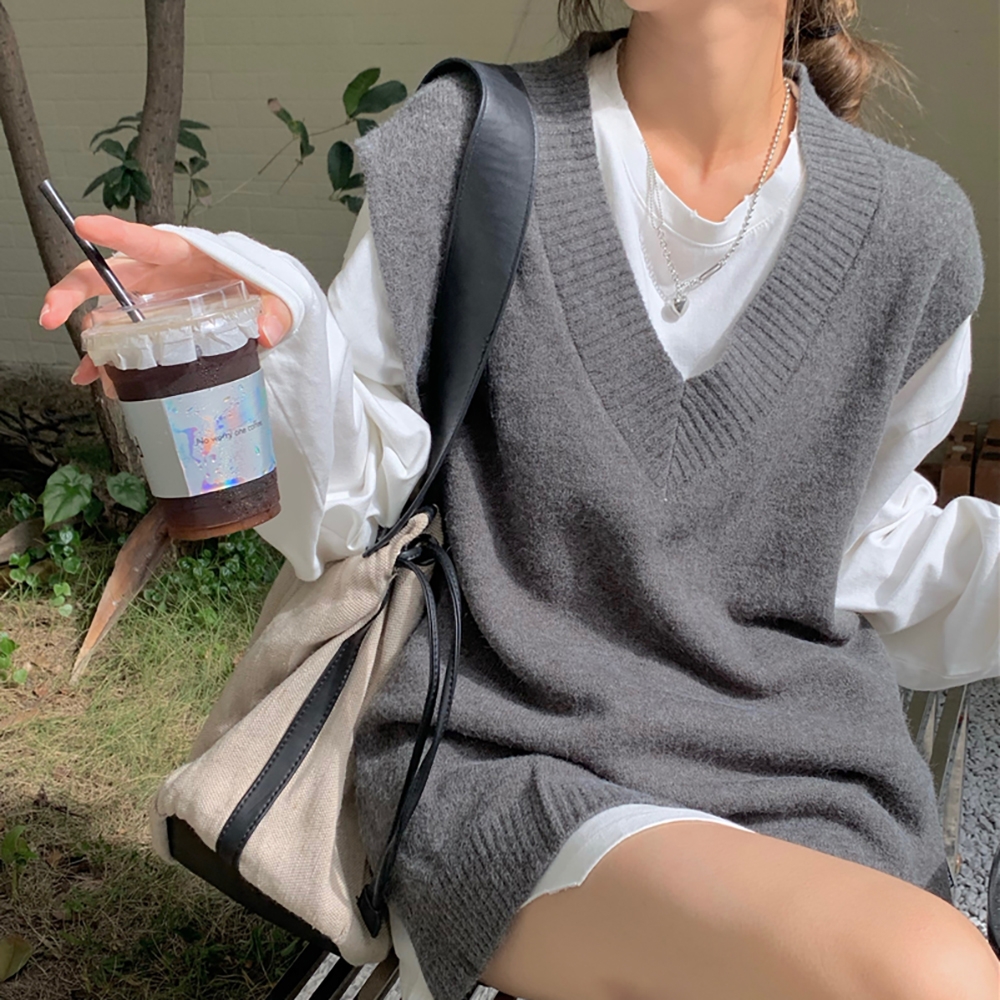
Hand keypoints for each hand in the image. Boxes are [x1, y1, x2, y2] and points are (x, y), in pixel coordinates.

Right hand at [39, 214, 293, 397]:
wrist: (266, 301)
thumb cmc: (264, 287)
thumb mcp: (278, 295)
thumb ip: (276, 311)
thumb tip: (266, 331)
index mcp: (188, 255)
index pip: (148, 241)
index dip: (116, 232)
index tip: (84, 225)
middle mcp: (161, 274)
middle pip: (106, 275)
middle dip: (73, 291)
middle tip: (53, 313)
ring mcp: (153, 298)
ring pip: (107, 310)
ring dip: (88, 336)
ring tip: (81, 365)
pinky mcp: (154, 321)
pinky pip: (122, 337)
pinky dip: (107, 357)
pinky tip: (96, 377)